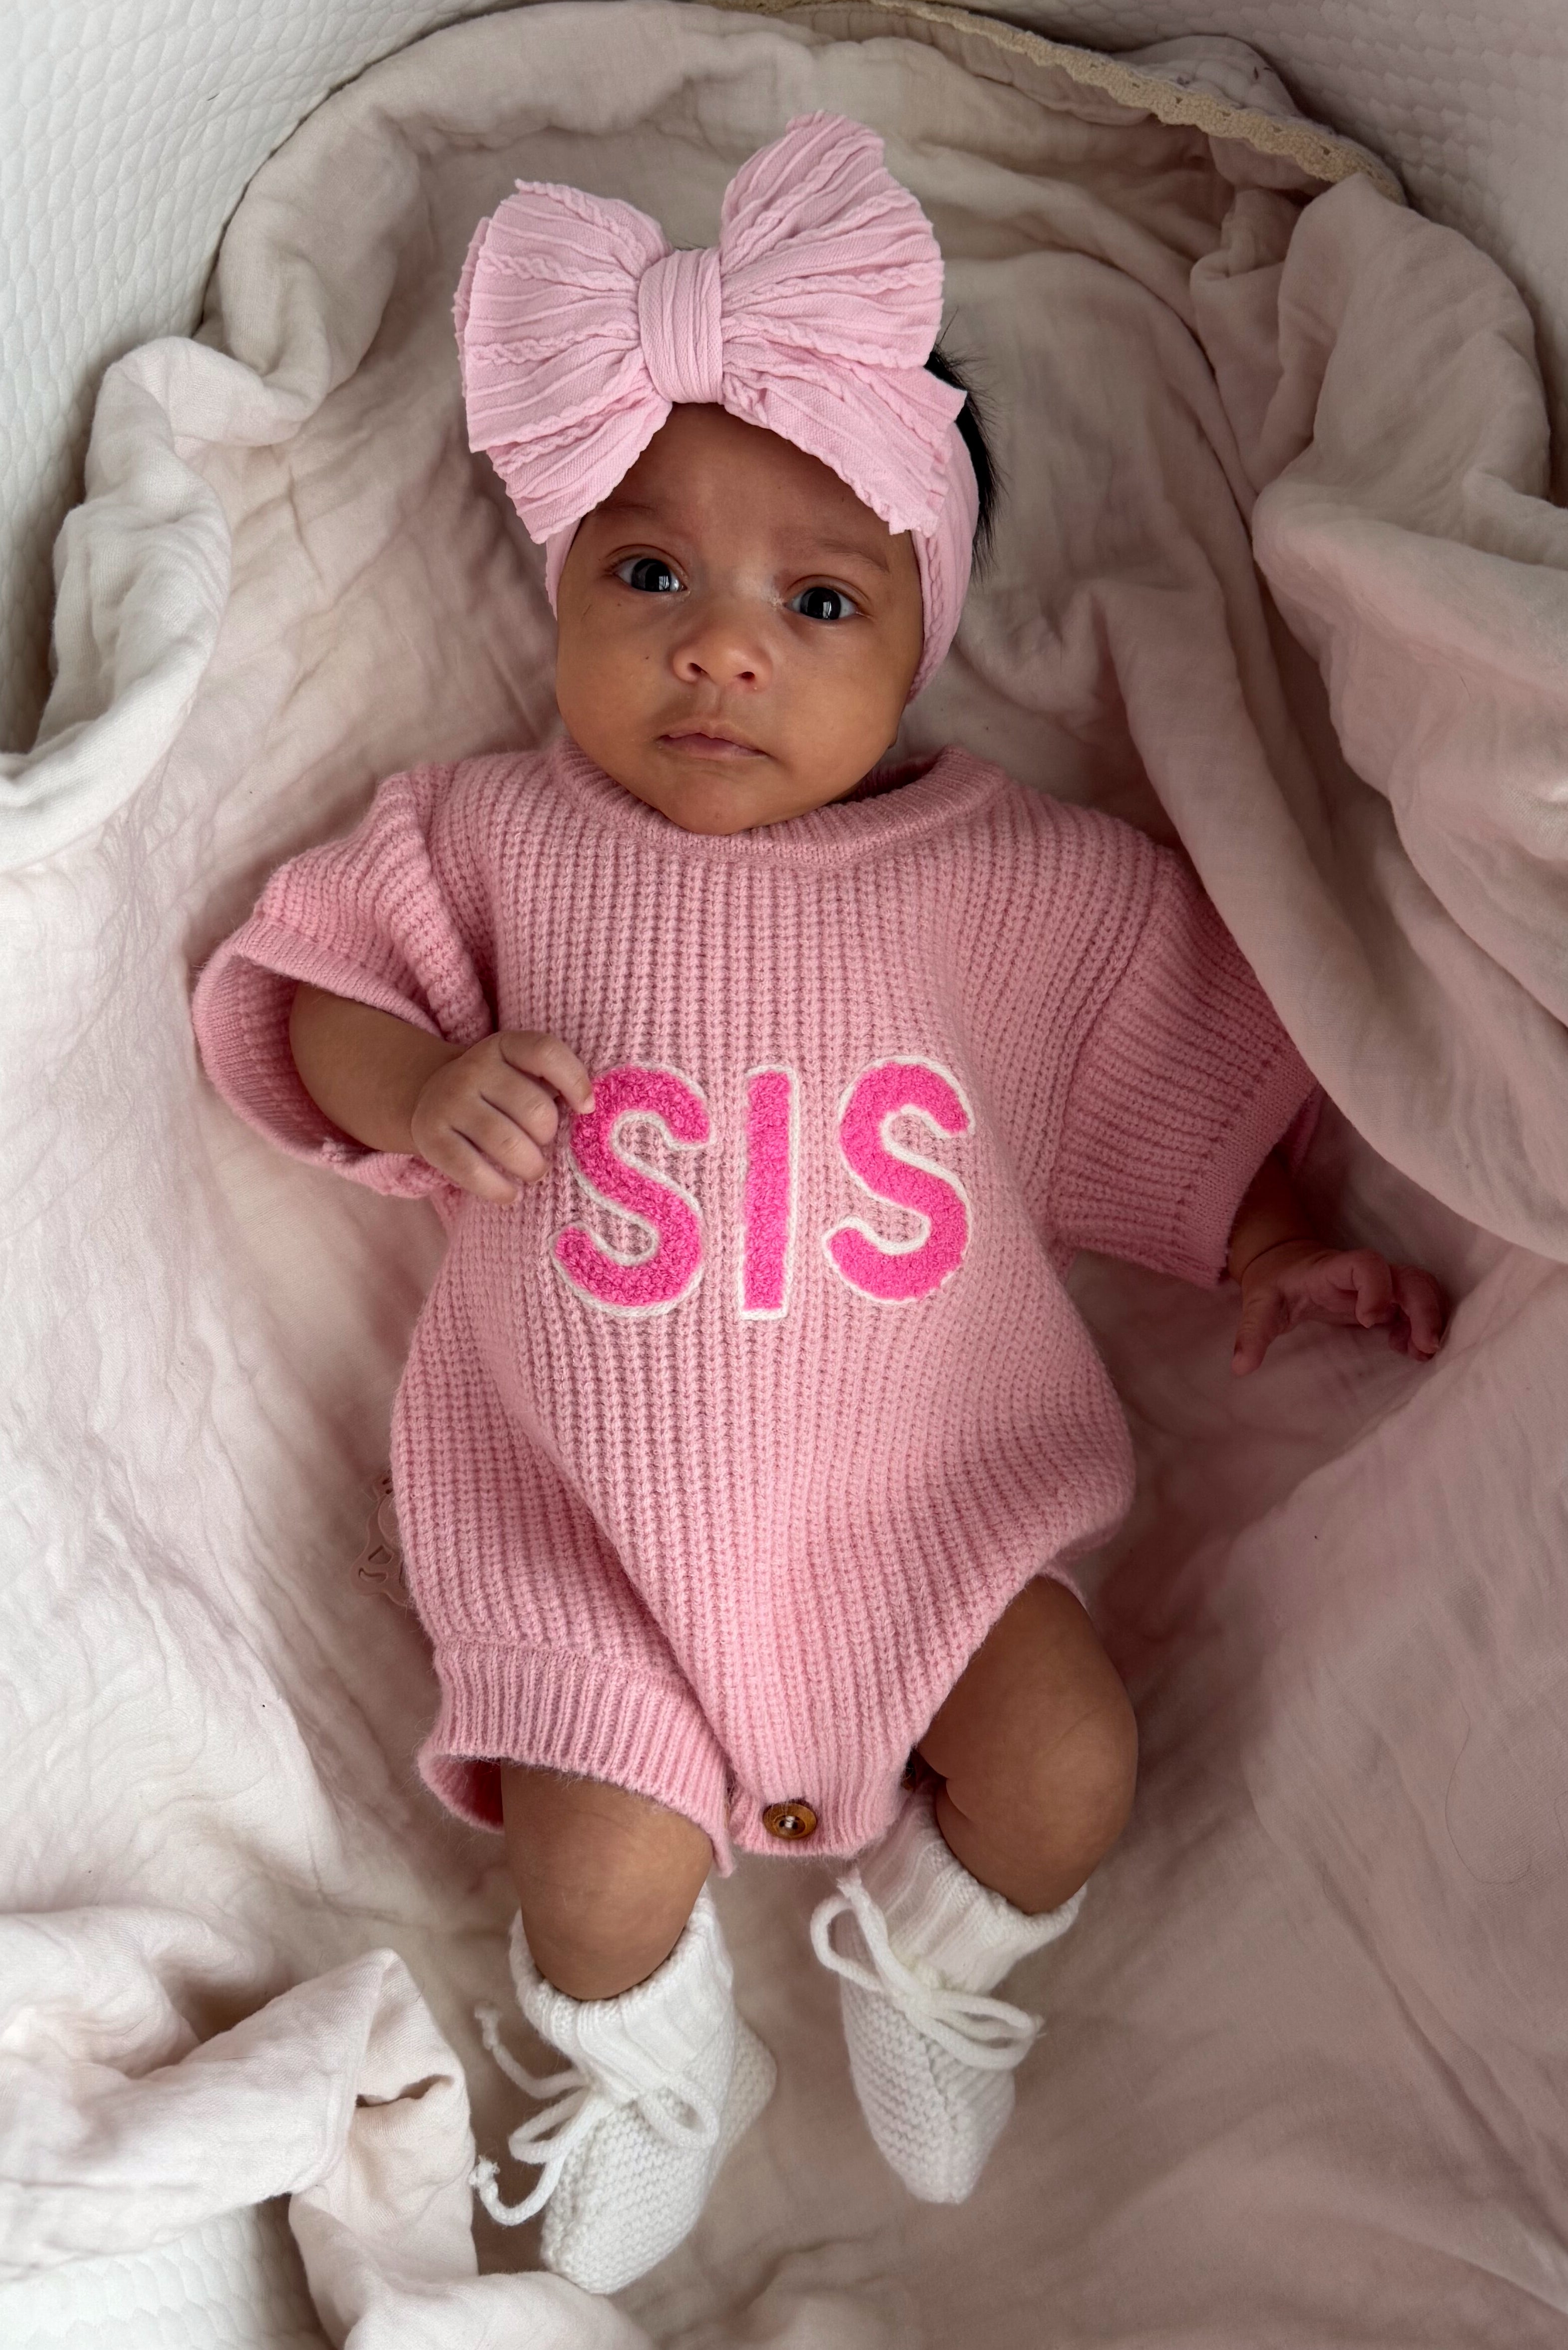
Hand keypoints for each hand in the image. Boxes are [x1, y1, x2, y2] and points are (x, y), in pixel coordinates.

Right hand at [409, 1030, 593, 1203]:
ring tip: (534, 1171)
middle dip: (549, 1136)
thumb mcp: (520, 1072)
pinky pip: (473, 1170)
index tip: (586, 1109)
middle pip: (535, 1109)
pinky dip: (500, 1189)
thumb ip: (552, 1083)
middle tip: (544, 1145)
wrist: (430, 1094)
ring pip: (507, 1143)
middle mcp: (473, 1069)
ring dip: (531, 1167)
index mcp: (503, 1046)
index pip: (545, 1052)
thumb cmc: (496, 1091)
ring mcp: (450, 1102)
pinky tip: (511, 1193)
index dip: (575, 1081)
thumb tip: (586, 1112)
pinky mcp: (431, 1137)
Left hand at [1232, 1239, 1446, 1376]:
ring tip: (1420, 1354)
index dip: (1375, 1287)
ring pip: (1421, 1290)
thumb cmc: (1275, 1285)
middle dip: (1423, 1308)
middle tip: (1424, 1346)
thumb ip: (1252, 1333)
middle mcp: (1364, 1273)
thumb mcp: (1259, 1306)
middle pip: (1409, 1277)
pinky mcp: (1387, 1299)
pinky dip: (1421, 1328)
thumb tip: (1240, 1367)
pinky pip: (1416, 1307)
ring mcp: (1380, 1284)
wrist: (1285, 1266)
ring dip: (1428, 1320)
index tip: (1368, 1320)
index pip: (1366, 1264)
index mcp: (1333, 1269)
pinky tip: (1410, 1352)